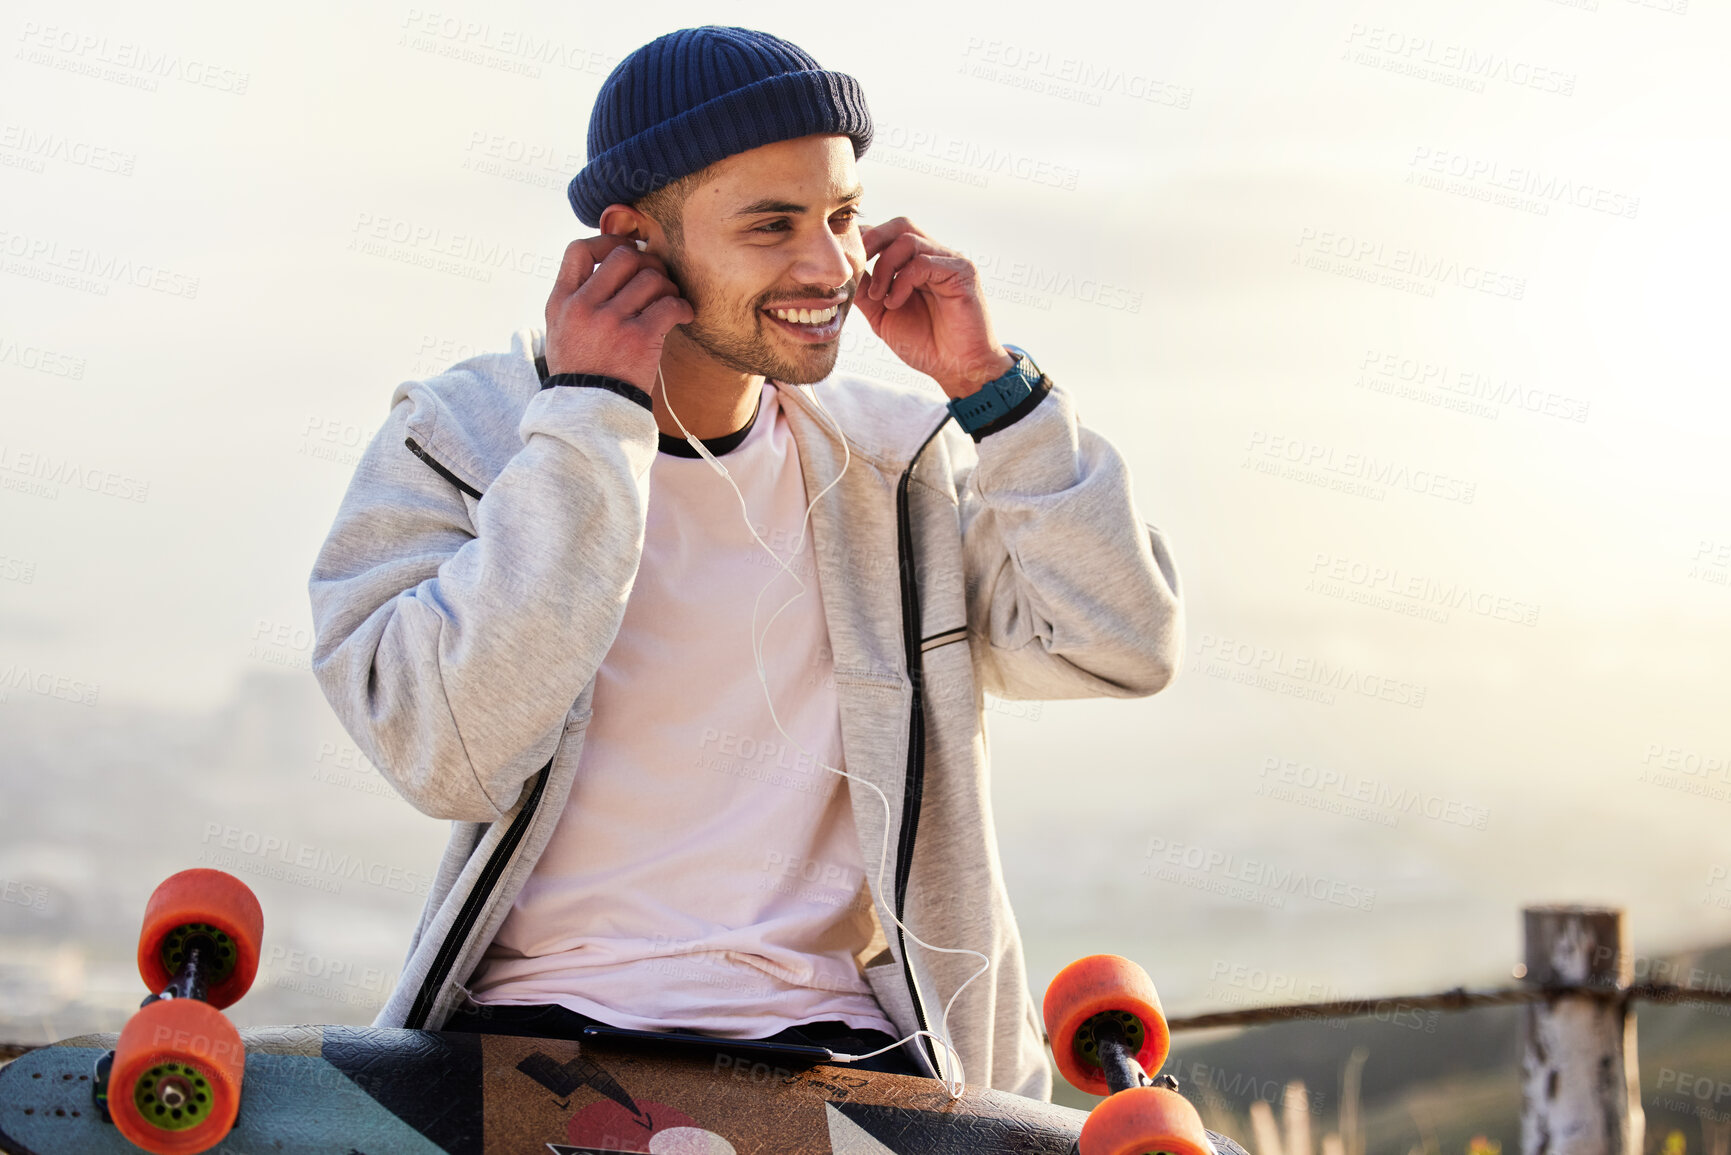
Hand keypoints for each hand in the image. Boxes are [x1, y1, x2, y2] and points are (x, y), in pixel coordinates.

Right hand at [544, 235, 693, 392]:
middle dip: (648, 262)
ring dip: (668, 286)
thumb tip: (608, 265)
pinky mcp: (639, 338)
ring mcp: (610, 321)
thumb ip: (576, 298)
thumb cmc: (581, 371)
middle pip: (624, 256)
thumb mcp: (560, 331)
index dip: (608, 243)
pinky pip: (670, 305)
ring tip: (670, 301)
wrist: (588, 414)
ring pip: (651, 278)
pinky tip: (683, 316)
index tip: (627, 252)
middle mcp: (583, 306)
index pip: (579, 250)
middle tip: (657, 278)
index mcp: (561, 301)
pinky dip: (683, 307)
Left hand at [855, 218, 1013, 398]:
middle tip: (857, 266)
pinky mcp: (962, 272)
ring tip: (880, 297)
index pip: (888, 234)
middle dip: (872, 239)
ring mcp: (949, 261)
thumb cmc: (925, 344)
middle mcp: (934, 257)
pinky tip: (895, 303)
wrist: (959, 368)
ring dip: (885, 267)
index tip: (847, 265)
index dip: (865, 242)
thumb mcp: (883, 316)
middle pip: (900, 225)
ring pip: (908, 239)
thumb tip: (843, 272)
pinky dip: (902, 281)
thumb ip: (866, 292)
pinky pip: (924, 262)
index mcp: (916, 264)